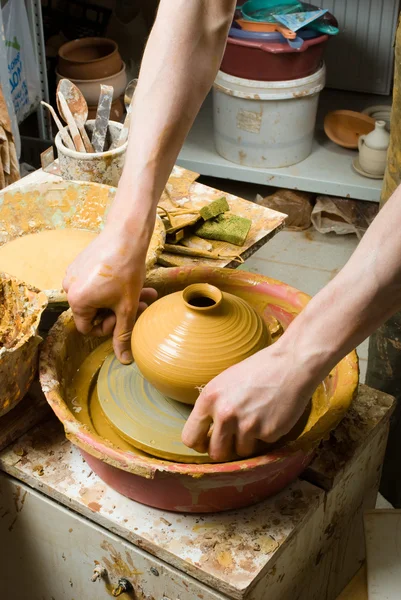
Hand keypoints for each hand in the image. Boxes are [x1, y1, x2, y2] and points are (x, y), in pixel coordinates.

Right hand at [63, 224, 155, 363]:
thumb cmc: (127, 270)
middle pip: (94, 312)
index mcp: (76, 301)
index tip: (124, 317)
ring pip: (98, 297)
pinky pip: (95, 282)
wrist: (126, 234)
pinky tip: (133, 282)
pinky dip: (112, 286)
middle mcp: (69, 288)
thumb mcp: (127, 307)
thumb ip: (123, 335)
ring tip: (144, 293)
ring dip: (120, 299)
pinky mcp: (81, 263)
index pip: (88, 328)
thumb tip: (124, 361)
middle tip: (141, 305)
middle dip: (119, 311)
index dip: (109, 326)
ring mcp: (74, 273)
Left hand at [182, 338, 319, 461]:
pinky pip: (262, 444)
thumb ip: (212, 407)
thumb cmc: (258, 370)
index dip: (199, 444)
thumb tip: (205, 433)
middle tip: (232, 441)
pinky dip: (266, 434)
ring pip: (240, 452)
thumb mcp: (225, 382)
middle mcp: (225, 414)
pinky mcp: (268, 432)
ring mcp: (247, 425)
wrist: (291, 364)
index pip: (190, 437)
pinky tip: (272, 415)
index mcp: (209, 399)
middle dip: (223, 450)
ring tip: (256, 419)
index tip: (206, 443)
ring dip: (247, 442)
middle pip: (215, 453)